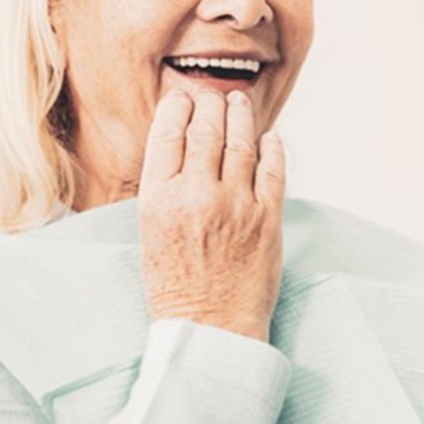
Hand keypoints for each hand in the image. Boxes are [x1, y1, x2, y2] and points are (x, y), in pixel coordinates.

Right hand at [137, 89, 284, 342]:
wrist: (210, 328)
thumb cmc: (176, 285)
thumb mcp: (150, 233)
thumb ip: (165, 188)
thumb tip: (184, 145)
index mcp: (159, 199)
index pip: (168, 134)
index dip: (178, 107)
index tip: (183, 98)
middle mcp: (196, 195)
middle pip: (207, 129)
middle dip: (211, 103)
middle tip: (214, 96)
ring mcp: (236, 205)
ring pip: (241, 142)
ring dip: (241, 115)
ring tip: (240, 103)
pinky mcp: (267, 218)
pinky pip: (273, 168)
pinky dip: (272, 146)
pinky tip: (269, 137)